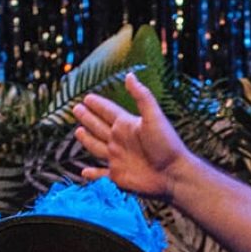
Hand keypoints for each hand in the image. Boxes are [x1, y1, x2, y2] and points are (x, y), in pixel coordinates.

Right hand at [74, 72, 190, 201]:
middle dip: (88, 118)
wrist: (174, 174)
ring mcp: (118, 158)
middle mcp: (120, 140)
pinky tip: (84, 172)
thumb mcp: (154, 117)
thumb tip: (130, 75)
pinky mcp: (117, 176)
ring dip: (87, 140)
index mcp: (127, 125)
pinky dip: (92, 174)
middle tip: (76, 108)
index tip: (87, 97)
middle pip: (99, 126)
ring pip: (97, 147)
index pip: (108, 111)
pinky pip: (100, 175)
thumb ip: (142, 97)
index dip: (98, 104)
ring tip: (78, 131)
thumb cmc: (167, 145)